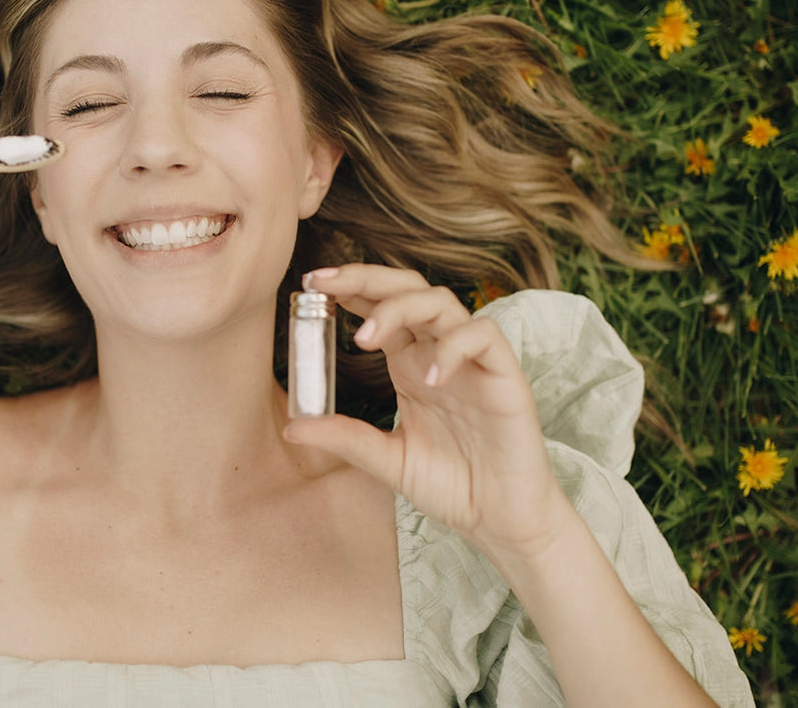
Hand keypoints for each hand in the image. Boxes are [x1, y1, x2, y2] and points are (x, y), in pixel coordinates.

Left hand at [283, 264, 571, 559]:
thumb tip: (291, 427)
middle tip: (325, 282)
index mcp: (409, 363)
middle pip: (407, 289)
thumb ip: (346, 438)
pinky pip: (484, 337)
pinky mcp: (506, 376)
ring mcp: (472, 361)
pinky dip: (454, 347)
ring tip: (365, 338)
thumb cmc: (451, 485)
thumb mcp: (386, 460)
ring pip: (441, 302)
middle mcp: (438, 352)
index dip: (350, 289)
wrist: (500, 518)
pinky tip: (430, 378)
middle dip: (365, 278)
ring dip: (400, 308)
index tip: (312, 283)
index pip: (380, 307)